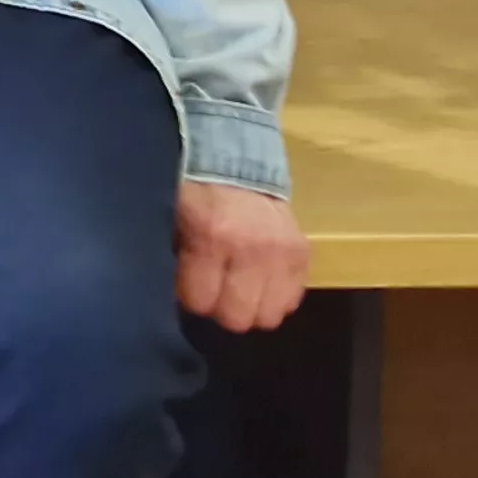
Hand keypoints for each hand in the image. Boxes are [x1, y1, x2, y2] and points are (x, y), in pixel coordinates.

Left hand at [175, 181, 310, 331]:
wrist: (239, 161)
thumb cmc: (198, 192)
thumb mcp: (174, 220)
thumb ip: (179, 260)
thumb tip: (185, 301)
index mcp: (211, 238)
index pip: (201, 302)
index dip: (192, 298)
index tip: (190, 288)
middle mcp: (251, 251)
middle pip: (238, 317)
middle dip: (222, 310)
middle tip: (216, 292)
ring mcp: (281, 254)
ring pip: (269, 316)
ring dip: (252, 308)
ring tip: (241, 290)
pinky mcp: (302, 254)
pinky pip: (293, 299)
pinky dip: (276, 297)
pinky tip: (262, 282)